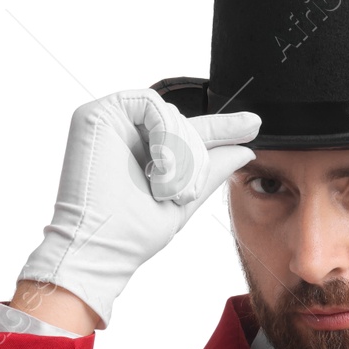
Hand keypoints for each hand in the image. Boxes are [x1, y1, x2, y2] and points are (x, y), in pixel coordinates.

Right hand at [18, 89, 258, 325]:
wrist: (102, 247)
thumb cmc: (133, 232)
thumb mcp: (185, 199)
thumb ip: (211, 170)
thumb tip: (245, 149)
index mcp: (143, 152)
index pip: (188, 132)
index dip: (222, 128)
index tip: (254, 126)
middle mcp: (125, 134)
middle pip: (183, 122)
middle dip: (195, 158)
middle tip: (183, 194)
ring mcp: (109, 122)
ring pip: (171, 113)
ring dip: (180, 153)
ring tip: (166, 188)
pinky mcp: (95, 114)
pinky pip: (150, 102)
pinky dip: (164, 133)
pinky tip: (157, 165)